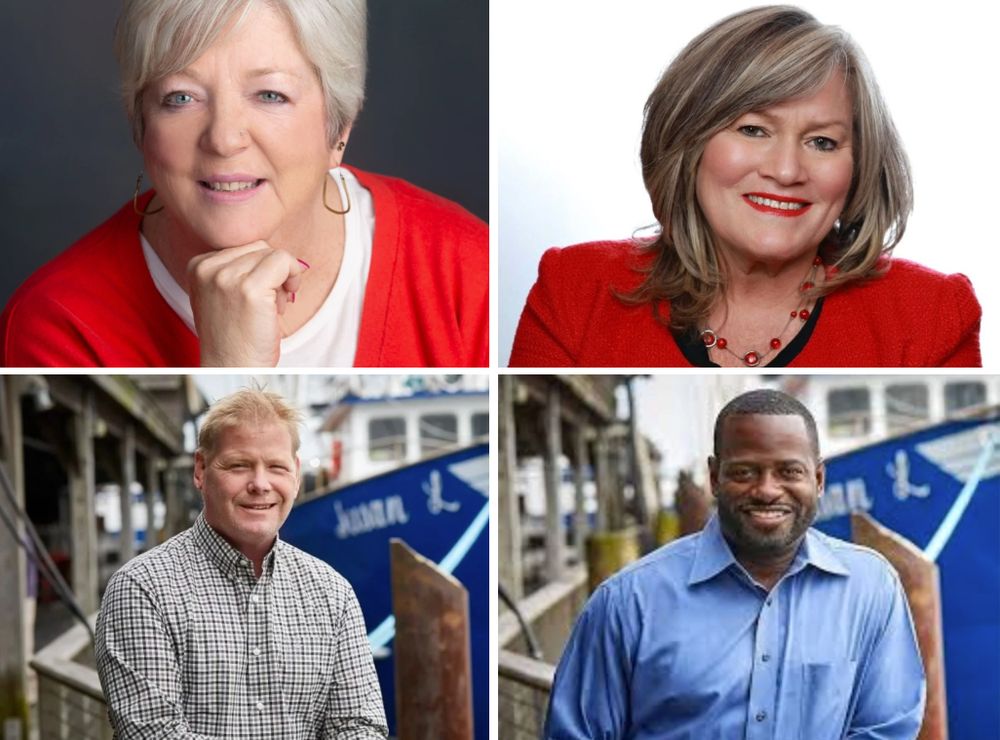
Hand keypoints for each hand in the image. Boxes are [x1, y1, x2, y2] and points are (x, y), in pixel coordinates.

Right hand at [187, 242, 306, 366]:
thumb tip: (278, 252)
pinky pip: (284, 261)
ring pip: (273, 254)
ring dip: (282, 279)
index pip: (243, 248)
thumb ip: (240, 269)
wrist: (232, 368)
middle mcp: (208, 268)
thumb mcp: (225, 294)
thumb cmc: (235, 337)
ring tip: (270, 308)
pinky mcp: (249, 289)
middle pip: (259, 248)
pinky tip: (282, 304)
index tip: (258, 297)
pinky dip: (294, 276)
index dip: (260, 271)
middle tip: (268, 304)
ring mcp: (226, 277)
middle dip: (272, 273)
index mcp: (198, 266)